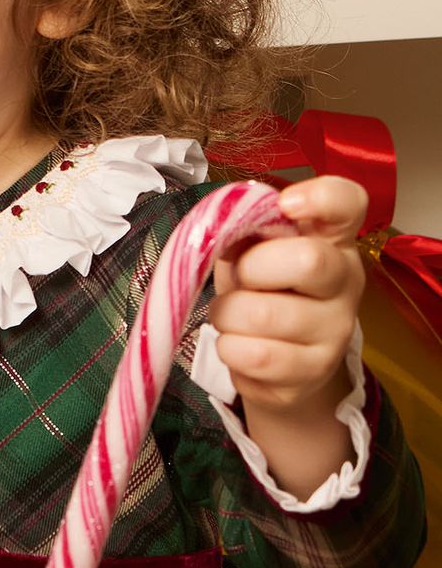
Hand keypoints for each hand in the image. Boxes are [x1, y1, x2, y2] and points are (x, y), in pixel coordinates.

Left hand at [209, 175, 366, 418]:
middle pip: (308, 260)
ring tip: (232, 317)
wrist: (280, 366)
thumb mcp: (252, 252)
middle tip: (240, 279)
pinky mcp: (314, 370)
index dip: (320, 197)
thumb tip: (219, 231)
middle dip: (251, 268)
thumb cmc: (263, 293)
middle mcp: (345, 280)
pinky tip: (239, 345)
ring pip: (264, 315)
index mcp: (331, 238)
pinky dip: (230, 348)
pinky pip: (254, 355)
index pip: (348, 203)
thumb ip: (243, 233)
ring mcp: (336, 329)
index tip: (287, 204)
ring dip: (228, 315)